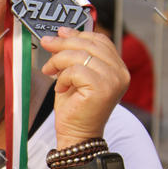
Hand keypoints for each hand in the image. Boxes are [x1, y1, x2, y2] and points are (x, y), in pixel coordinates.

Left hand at [40, 27, 129, 148]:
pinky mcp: (102, 88)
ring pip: (80, 56)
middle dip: (63, 44)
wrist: (77, 135)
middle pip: (89, 45)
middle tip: (47, 44)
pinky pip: (75, 71)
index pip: (100, 41)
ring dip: (59, 61)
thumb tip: (62, 33)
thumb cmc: (76, 109)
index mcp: (117, 68)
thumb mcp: (75, 75)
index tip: (59, 34)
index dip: (78, 34)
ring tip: (50, 72)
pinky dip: (62, 78)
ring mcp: (113, 80)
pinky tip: (60, 88)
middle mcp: (120, 73)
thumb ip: (74, 55)